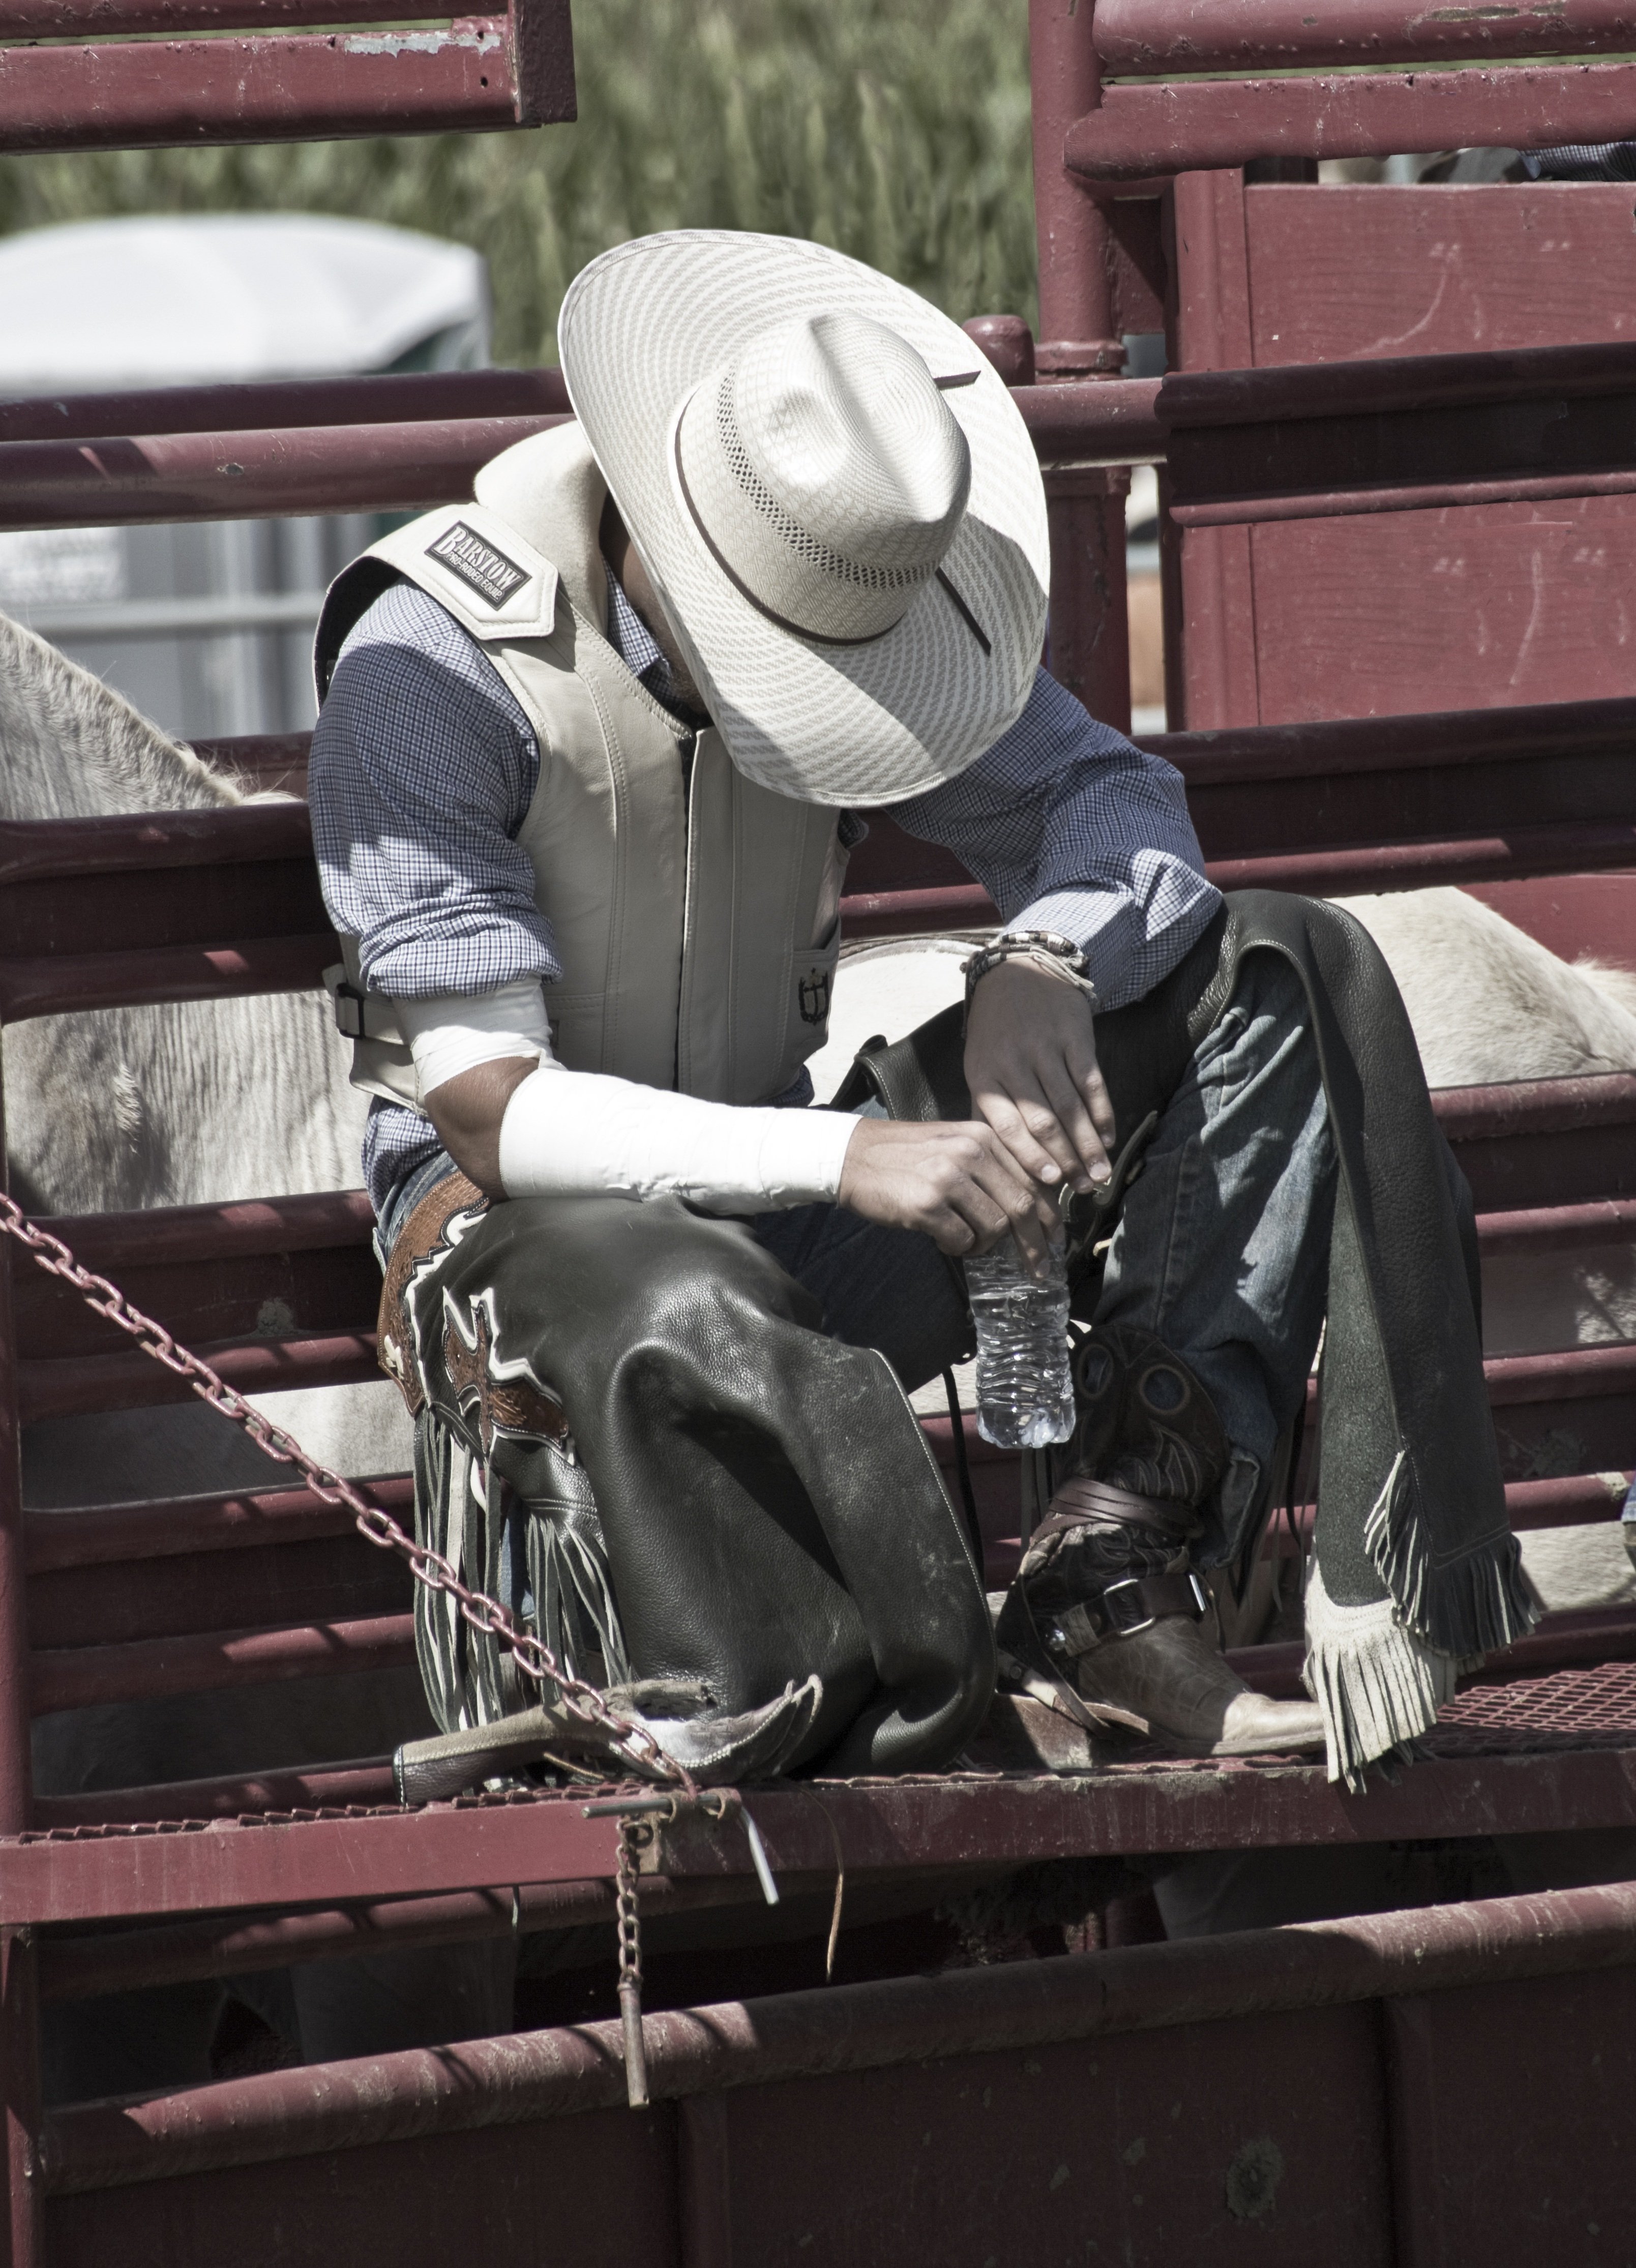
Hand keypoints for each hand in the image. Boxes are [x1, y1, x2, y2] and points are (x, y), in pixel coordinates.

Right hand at [837, 1116, 1060, 1275]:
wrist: (852, 1155)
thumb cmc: (904, 1154)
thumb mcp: (954, 1143)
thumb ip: (990, 1166)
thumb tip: (1029, 1205)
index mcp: (983, 1136)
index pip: (1032, 1178)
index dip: (1048, 1214)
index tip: (1053, 1237)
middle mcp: (971, 1153)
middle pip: (1021, 1206)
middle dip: (1034, 1244)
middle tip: (1038, 1268)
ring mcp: (948, 1178)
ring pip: (994, 1227)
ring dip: (984, 1245)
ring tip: (966, 1242)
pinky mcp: (927, 1204)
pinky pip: (962, 1240)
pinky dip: (958, 1248)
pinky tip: (944, 1240)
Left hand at [963, 957, 1115, 1195]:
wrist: (1019, 971)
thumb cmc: (996, 1030)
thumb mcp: (979, 1065)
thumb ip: (989, 1109)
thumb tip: (999, 1164)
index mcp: (984, 1075)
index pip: (1007, 1128)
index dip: (1030, 1159)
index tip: (1049, 1187)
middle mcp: (1014, 1063)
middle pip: (1043, 1123)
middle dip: (1066, 1161)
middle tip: (1083, 1190)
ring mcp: (1045, 1049)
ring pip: (1071, 1107)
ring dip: (1088, 1145)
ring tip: (1100, 1174)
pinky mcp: (1075, 1036)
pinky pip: (1092, 1082)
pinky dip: (1102, 1113)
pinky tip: (1108, 1137)